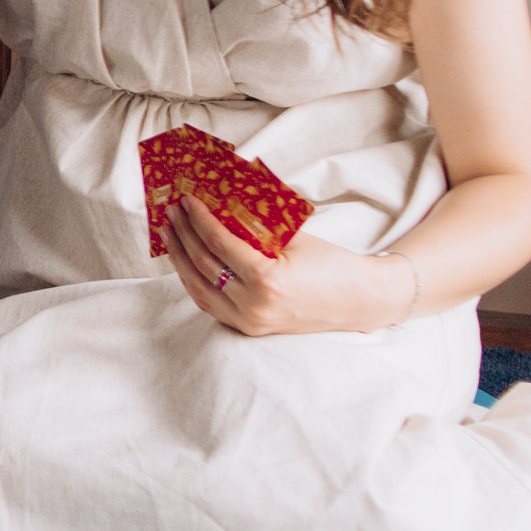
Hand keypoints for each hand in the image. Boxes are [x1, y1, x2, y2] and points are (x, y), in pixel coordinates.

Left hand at [163, 194, 414, 334]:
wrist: (361, 301)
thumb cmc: (332, 264)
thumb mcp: (294, 239)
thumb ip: (256, 227)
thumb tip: (220, 203)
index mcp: (267, 280)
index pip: (219, 244)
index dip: (199, 220)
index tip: (186, 201)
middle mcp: (254, 305)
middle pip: (204, 265)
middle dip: (183, 236)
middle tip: (171, 213)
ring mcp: (251, 322)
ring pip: (200, 289)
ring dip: (181, 261)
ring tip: (170, 235)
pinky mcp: (251, 329)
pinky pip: (212, 305)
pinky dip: (196, 282)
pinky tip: (186, 263)